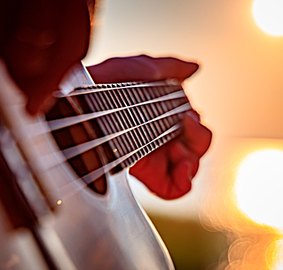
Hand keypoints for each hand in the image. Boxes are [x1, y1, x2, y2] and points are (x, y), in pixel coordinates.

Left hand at [88, 55, 211, 199]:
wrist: (85, 102)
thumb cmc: (107, 82)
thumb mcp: (144, 67)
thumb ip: (172, 68)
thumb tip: (194, 67)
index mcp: (162, 118)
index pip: (192, 130)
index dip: (196, 128)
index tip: (188, 117)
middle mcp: (160, 140)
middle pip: (196, 149)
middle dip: (198, 138)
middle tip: (185, 125)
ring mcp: (156, 159)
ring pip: (191, 168)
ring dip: (193, 158)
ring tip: (179, 149)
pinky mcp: (149, 177)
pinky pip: (176, 189)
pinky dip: (185, 181)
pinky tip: (182, 170)